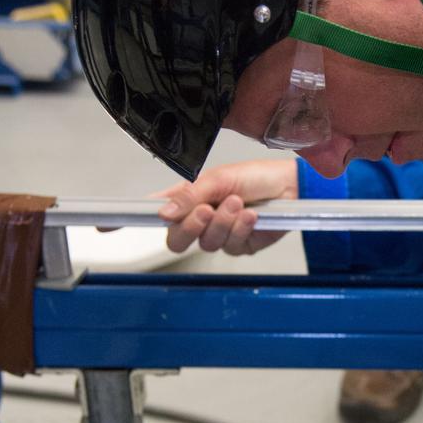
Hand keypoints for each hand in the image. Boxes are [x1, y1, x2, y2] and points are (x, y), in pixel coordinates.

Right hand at [157, 158, 298, 255]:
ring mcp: (220, 234)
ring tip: (238, 203)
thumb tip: (163, 213)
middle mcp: (203, 219)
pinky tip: (251, 215)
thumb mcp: (219, 178)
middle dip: (191, 226)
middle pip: (177, 240)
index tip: (133, 220)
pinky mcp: (240, 245)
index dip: (149, 218)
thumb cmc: (256, 176)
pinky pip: (231, 245)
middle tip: (206, 210)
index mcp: (191, 198)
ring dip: (223, 222)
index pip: (162, 213)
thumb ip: (189, 196)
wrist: (290, 186)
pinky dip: (240, 228)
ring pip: (207, 242)